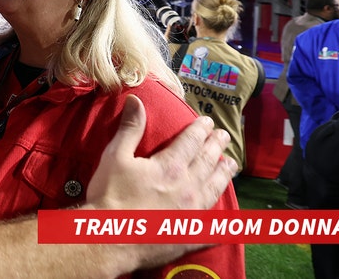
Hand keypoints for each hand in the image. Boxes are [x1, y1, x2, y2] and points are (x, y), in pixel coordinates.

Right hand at [85, 94, 235, 269]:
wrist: (108, 239)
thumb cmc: (110, 196)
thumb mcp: (115, 156)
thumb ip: (131, 128)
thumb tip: (136, 100)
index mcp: (170, 167)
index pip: (191, 142)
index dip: (200, 129)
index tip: (208, 121)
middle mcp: (187, 188)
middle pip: (207, 162)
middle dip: (216, 146)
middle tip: (224, 137)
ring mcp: (191, 213)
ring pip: (214, 189)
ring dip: (223, 174)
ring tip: (230, 165)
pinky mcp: (188, 235)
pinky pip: (211, 226)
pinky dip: (221, 220)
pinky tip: (227, 219)